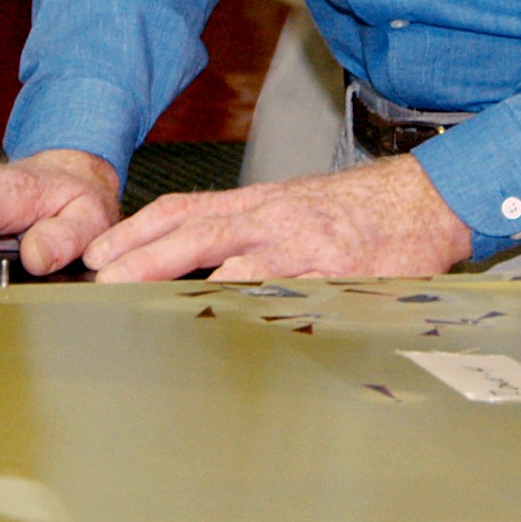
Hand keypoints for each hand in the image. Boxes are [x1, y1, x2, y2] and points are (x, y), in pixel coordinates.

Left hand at [80, 155, 473, 282]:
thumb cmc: (354, 211)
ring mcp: (302, 245)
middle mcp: (270, 219)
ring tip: (145, 306)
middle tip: (102, 279)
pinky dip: (255, 304)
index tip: (97, 252)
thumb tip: (192, 258)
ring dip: (185, 283)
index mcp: (256, 204)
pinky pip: (290, 290)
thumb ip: (245, 231)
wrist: (423, 199)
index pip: (182, 209)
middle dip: (143, 256)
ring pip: (233, 262)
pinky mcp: (335, 272)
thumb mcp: (290, 208)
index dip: (135, 230)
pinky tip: (227, 322)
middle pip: (194, 233)